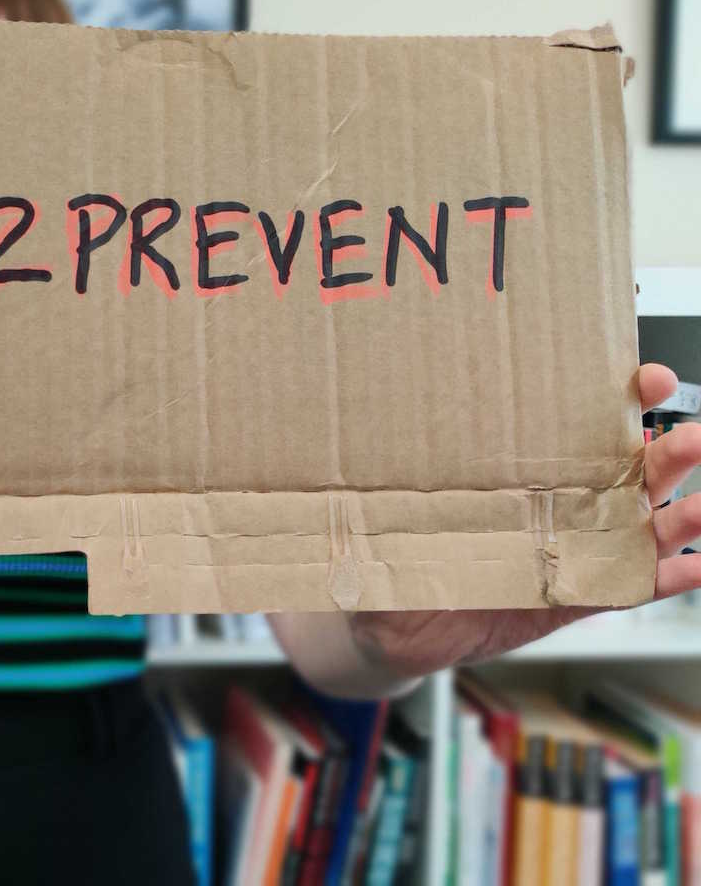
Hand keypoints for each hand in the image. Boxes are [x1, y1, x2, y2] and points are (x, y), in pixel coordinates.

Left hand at [347, 363, 700, 678]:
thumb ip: (369, 511)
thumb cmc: (388, 559)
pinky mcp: (563, 604)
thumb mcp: (376, 527)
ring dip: (677, 517)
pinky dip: (659, 581)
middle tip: (690, 436)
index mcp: (515, 477)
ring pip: (635, 530)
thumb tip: (342, 491)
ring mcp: (564, 557)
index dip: (616, 403)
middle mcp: (550, 509)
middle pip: (622, 475)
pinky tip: (690, 568)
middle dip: (664, 454)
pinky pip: (620, 591)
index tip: (642, 380)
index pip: (574, 431)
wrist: (385, 628)